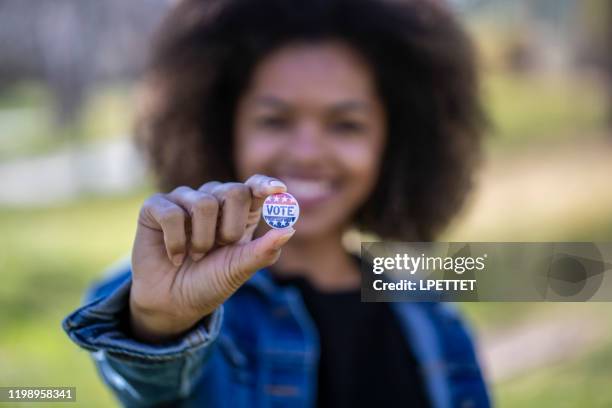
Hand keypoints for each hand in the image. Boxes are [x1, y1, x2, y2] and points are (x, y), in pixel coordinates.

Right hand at [129, 174, 293, 341]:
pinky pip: (172, 213)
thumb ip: (264, 250)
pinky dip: (176, 242)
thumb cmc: (210, 283)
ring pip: (203, 203)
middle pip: (234, 191)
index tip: (278, 190)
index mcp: (239, 212)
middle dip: (230, 228)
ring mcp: (184, 200)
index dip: (265, 185)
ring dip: (202, 241)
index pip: (254, 186)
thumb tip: (290, 229)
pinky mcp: (156, 207)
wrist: (172, 304)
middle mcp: (213, 199)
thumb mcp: (239, 269)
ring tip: (195, 256)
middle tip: (219, 248)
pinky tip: (175, 256)